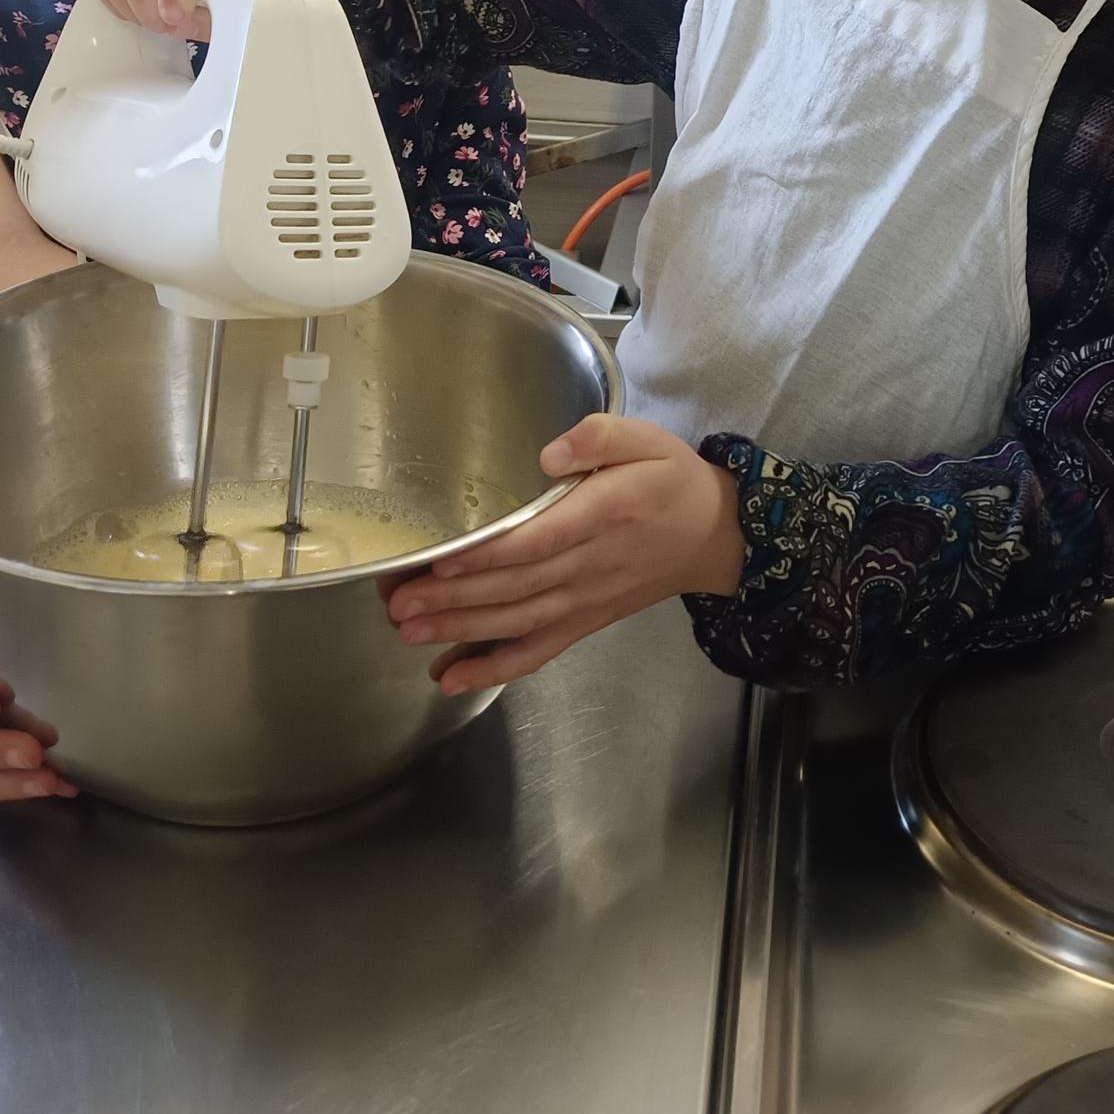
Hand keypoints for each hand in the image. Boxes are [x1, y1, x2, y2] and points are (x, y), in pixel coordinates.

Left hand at [381, 416, 744, 693]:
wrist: (714, 537)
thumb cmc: (671, 480)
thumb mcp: (647, 439)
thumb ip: (599, 437)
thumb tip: (549, 456)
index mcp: (606, 513)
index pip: (539, 540)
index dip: (488, 555)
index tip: (441, 561)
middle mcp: (592, 564)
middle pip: (516, 585)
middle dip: (454, 598)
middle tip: (399, 602)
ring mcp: (586, 600)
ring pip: (517, 621)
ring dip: (461, 631)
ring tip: (409, 631)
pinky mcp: (585, 621)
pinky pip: (538, 650)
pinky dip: (495, 668)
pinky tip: (452, 677)